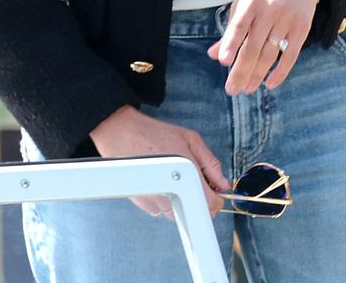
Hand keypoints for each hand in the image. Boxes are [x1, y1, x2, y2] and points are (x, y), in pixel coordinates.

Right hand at [89, 105, 228, 217]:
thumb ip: (210, 163)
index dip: (216, 199)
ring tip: (170, 176)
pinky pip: (161, 210)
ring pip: (177, 213)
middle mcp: (170, 193)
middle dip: (196, 197)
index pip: (211, 207)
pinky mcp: (143, 204)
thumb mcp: (190, 139)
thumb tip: (223, 183)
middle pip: (194, 212)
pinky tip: (159, 180)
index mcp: (187, 176)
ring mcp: (155, 202)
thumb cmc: (154, 134)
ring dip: (178, 199)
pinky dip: (163, 199)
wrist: (122, 134)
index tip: (214, 191)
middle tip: (189, 176)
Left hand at [207, 0, 330, 94]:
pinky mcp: (302, 28)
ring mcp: (287, 20)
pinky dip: (281, 72)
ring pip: (270, 53)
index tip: (223, 61)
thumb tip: (214, 55)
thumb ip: (231, 29)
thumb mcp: (245, 1)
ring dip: (257, 74)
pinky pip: (291, 55)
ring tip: (247, 88)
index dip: (231, 43)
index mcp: (252, 1)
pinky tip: (270, 84)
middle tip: (231, 89)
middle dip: (241, 70)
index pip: (239, 25)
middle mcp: (270, 10)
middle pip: (254, 46)